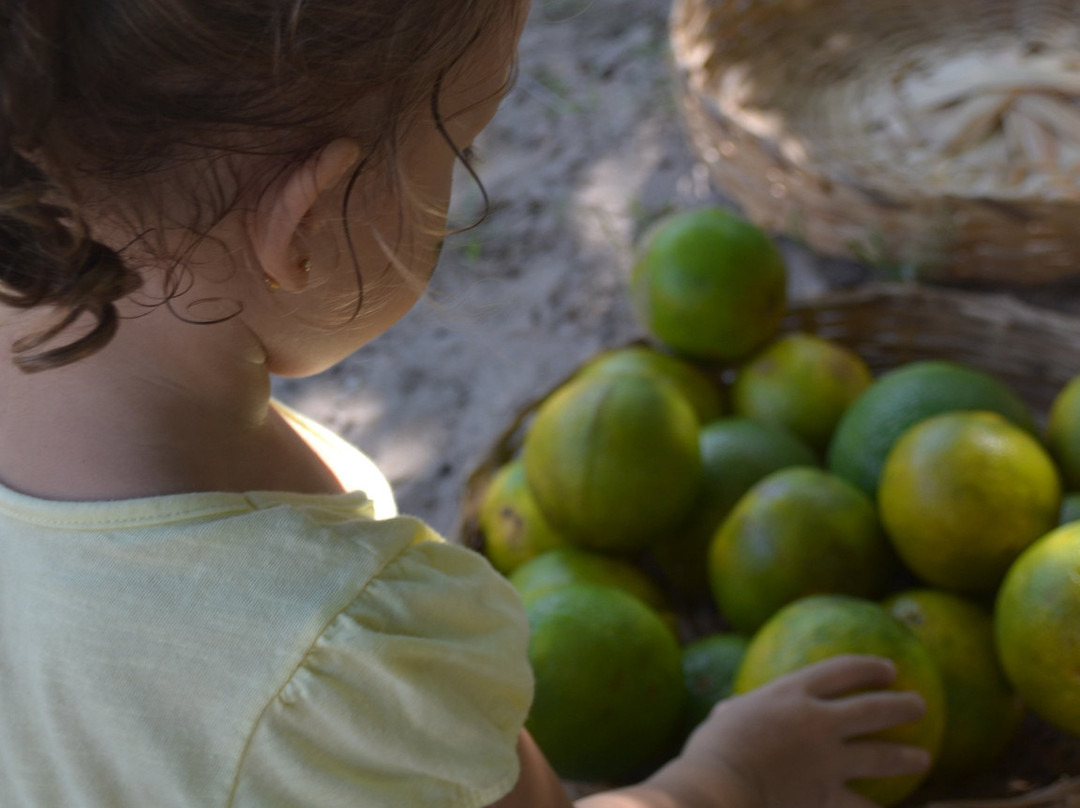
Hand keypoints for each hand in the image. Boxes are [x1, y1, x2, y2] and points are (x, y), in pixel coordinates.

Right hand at [648, 655, 930, 807]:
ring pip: (879, 756)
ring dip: (906, 757)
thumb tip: (731, 710)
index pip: (841, 671)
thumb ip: (738, 711)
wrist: (721, 784)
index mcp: (790, 693)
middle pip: (871, 709)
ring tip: (924, 758)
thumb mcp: (725, 718)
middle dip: (900, 706)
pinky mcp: (826, 795)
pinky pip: (862, 806)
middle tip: (919, 705)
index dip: (868, 667)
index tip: (888, 669)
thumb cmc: (712, 749)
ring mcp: (827, 760)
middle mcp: (818, 721)